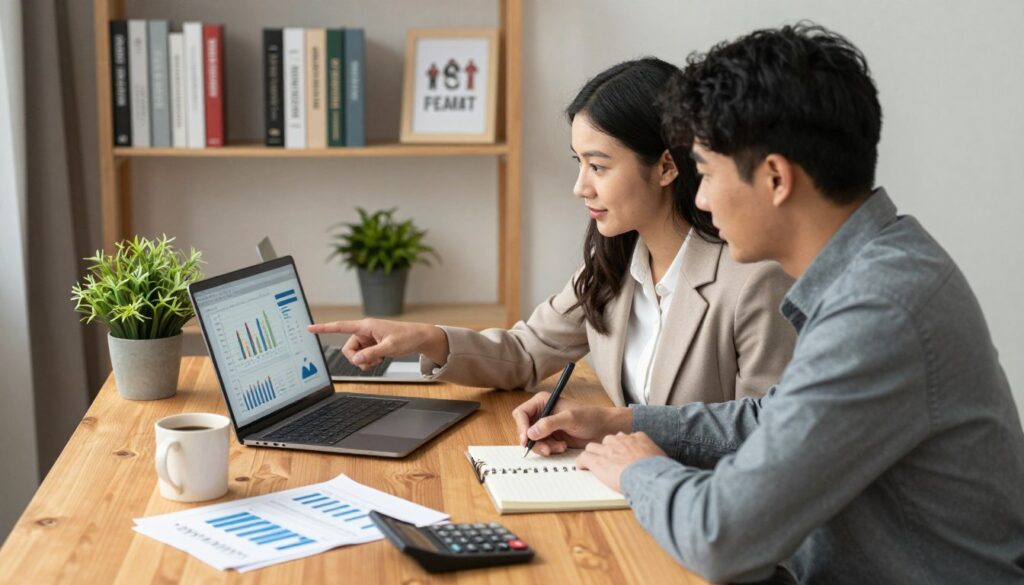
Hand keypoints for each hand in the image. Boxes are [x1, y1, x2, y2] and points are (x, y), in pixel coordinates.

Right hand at [307, 319, 448, 369]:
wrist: (419, 338)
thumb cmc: (407, 337)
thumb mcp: (390, 347)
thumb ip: (372, 354)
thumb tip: (357, 360)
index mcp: (366, 326)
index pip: (341, 326)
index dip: (324, 328)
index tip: (310, 328)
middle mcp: (364, 331)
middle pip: (348, 348)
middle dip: (357, 359)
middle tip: (372, 361)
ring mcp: (368, 339)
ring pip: (355, 354)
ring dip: (364, 361)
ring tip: (379, 359)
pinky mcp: (372, 345)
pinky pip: (362, 356)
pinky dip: (369, 361)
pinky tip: (380, 359)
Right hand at [511, 391, 631, 455]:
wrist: (603, 429)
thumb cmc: (590, 417)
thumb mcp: (569, 418)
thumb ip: (550, 423)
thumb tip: (531, 432)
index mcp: (543, 401)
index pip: (522, 413)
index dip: (522, 426)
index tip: (527, 439)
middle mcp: (542, 413)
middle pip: (525, 429)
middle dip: (534, 441)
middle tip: (546, 448)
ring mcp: (545, 427)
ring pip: (533, 441)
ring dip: (544, 447)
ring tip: (559, 447)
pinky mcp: (551, 437)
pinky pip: (542, 447)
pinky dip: (550, 449)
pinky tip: (562, 447)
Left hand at [576, 432, 666, 491]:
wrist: (649, 475)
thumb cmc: (658, 470)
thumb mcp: (661, 457)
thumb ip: (655, 456)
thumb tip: (659, 463)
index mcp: (638, 438)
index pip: (626, 437)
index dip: (622, 446)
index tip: (622, 452)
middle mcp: (621, 440)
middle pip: (608, 440)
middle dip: (607, 448)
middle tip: (608, 459)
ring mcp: (608, 450)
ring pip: (593, 446)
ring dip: (593, 454)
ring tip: (592, 462)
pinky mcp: (598, 461)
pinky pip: (584, 458)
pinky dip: (582, 462)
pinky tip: (582, 467)